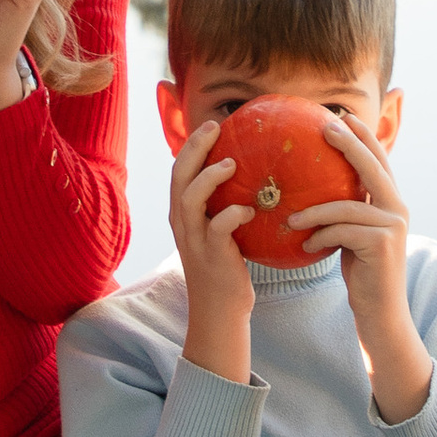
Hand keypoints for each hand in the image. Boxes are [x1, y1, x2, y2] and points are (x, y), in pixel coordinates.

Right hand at [169, 118, 254, 384]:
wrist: (219, 311)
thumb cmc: (227, 268)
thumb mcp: (222, 232)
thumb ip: (227, 206)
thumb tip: (258, 178)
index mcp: (183, 214)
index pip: (179, 171)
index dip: (192, 145)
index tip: (212, 124)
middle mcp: (182, 223)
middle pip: (179, 176)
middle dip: (195, 148)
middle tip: (216, 127)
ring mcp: (194, 240)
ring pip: (190, 198)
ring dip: (210, 177)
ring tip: (232, 163)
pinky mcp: (211, 256)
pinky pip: (217, 229)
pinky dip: (231, 214)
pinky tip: (250, 208)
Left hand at [290, 112, 429, 424]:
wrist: (381, 314)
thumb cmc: (361, 275)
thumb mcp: (351, 237)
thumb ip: (344, 213)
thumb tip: (309, 191)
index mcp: (391, 204)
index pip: (378, 161)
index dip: (363, 136)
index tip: (341, 116)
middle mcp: (398, 209)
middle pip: (373, 166)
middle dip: (350, 143)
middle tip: (325, 126)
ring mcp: (393, 226)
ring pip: (348, 203)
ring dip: (315, 208)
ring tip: (291, 215)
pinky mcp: (382, 245)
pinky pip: (342, 229)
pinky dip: (320, 234)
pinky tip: (306, 244)